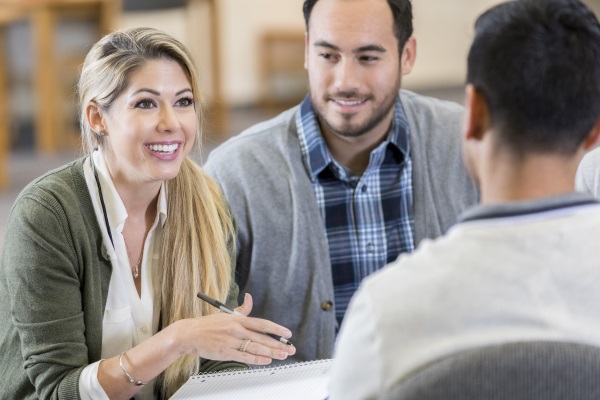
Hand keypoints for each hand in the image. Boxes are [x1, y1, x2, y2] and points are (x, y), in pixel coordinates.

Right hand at [170, 293, 295, 364]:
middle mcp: (237, 330)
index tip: (287, 333)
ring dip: (271, 352)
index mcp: (238, 320)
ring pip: (256, 347)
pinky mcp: (225, 352)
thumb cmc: (208, 325)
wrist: (190, 334)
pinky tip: (266, 360)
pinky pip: (244, 356)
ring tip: (282, 355)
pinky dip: (257, 359)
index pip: (262, 324)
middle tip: (290, 349)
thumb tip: (250, 298)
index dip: (277, 329)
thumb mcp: (226, 313)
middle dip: (278, 344)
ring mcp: (231, 341)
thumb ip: (241, 309)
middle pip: (262, 338)